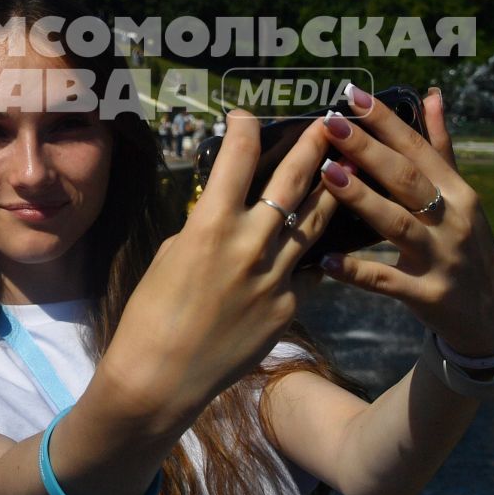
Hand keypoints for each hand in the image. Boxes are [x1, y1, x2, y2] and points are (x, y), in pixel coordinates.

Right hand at [101, 110, 339, 422]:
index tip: (248, 116)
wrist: (161, 378)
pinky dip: (308, 254)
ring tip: (342, 171)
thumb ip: (206, 229)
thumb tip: (228, 215)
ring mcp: (275, 279)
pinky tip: (320, 241)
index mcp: (211, 226)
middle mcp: (249, 246)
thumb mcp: (172, 255)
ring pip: (313, 224)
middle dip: (311, 147)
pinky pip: (304, 271)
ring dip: (329, 193)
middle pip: (292, 182)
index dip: (245, 129)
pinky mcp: (288, 308)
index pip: (237, 158)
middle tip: (327, 126)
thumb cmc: (151, 314)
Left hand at [315, 86, 493, 359]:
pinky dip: (356, 271)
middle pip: (407, 180)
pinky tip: (326, 258)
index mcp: (458, 192)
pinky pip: (386, 281)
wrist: (490, 316)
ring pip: (397, 224)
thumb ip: (441, 148)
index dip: (386, 121)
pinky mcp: (426, 295)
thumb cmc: (466, 244)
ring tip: (326, 174)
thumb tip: (432, 95)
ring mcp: (441, 258)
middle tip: (330, 123)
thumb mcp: (461, 197)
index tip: (353, 95)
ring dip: (362, 198)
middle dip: (368, 150)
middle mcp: (452, 221)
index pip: (419, 149)